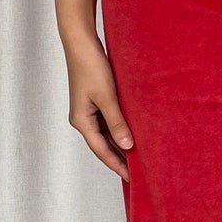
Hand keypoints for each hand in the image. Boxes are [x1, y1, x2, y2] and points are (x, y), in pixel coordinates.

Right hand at [64, 29, 134, 180]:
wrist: (82, 42)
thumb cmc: (91, 67)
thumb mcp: (107, 97)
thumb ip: (117, 123)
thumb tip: (128, 147)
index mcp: (81, 121)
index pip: (102, 151)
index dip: (117, 165)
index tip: (132, 178)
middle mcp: (83, 119)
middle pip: (103, 145)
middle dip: (119, 158)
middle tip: (139, 172)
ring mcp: (88, 110)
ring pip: (106, 134)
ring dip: (121, 144)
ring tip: (139, 156)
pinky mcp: (95, 101)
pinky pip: (108, 121)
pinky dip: (120, 129)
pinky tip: (133, 133)